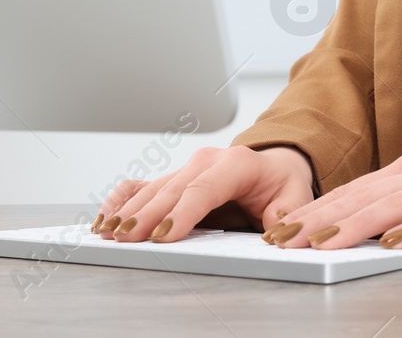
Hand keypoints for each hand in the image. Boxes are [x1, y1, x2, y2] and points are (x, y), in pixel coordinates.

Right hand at [96, 144, 314, 243]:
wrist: (274, 166)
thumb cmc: (281, 182)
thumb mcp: (295, 195)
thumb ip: (288, 211)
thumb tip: (277, 227)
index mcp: (236, 163)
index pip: (205, 189)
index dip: (183, 212)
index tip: (164, 235)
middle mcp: (206, 161)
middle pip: (172, 190)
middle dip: (147, 216)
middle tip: (127, 239)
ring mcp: (187, 167)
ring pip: (153, 190)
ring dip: (129, 211)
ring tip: (109, 232)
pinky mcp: (174, 178)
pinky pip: (143, 186)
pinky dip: (122, 200)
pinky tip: (106, 217)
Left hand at [264, 149, 401, 250]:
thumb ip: (399, 210)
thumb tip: (355, 233)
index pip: (351, 191)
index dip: (313, 210)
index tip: (279, 230)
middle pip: (360, 197)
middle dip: (317, 219)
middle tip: (283, 239)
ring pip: (389, 206)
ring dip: (352, 225)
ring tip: (321, 243)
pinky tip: (390, 245)